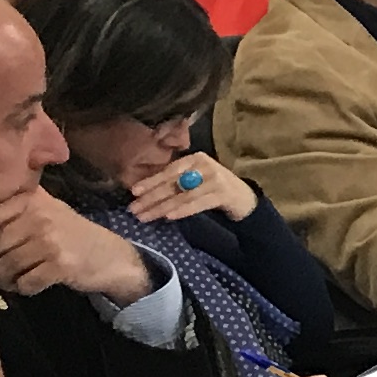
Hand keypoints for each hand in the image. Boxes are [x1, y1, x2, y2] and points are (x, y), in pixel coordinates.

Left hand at [0, 185, 155, 302]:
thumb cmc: (70, 236)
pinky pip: (23, 284)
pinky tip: (36, 283)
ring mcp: (50, 240)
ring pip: (3, 270)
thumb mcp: (47, 211)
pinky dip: (25, 290)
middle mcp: (38, 216)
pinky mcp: (60, 264)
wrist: (111, 256)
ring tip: (19, 278)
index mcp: (31, 201)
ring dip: (6, 282)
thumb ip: (16, 211)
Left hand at [123, 152, 256, 224]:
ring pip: (182, 195)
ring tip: (145, 217)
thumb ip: (176, 181)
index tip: (133, 192)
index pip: (169, 171)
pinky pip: (197, 203)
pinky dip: (182, 210)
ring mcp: (215, 179)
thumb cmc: (213, 188)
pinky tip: (169, 217)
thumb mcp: (195, 179)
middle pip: (173, 183)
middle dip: (151, 197)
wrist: (244, 198)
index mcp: (195, 159)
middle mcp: (205, 166)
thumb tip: (144, 192)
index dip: (150, 181)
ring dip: (161, 207)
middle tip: (133, 209)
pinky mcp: (223, 194)